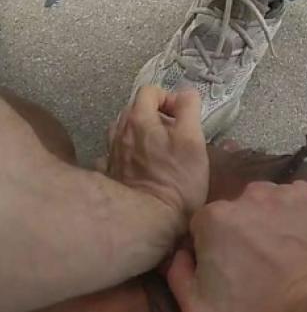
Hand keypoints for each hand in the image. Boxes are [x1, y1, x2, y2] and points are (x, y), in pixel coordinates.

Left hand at [106, 86, 208, 215]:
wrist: (147, 220)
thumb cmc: (177, 179)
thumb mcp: (193, 140)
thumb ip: (189, 110)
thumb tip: (186, 94)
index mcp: (140, 118)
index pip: (151, 91)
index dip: (170, 99)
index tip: (184, 118)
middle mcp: (119, 130)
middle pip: (136, 109)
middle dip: (156, 116)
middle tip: (177, 136)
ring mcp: (110, 152)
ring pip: (125, 131)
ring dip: (141, 134)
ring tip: (159, 151)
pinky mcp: (108, 173)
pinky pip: (117, 153)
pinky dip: (129, 153)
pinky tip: (141, 166)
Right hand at [167, 181, 306, 311]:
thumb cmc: (257, 309)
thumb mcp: (199, 309)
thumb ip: (178, 275)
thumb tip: (182, 254)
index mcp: (214, 217)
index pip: (204, 226)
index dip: (213, 247)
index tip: (228, 267)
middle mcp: (247, 195)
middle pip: (236, 210)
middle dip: (242, 230)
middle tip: (258, 260)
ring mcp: (284, 193)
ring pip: (268, 202)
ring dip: (270, 219)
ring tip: (284, 249)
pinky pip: (298, 199)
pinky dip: (299, 214)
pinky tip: (305, 237)